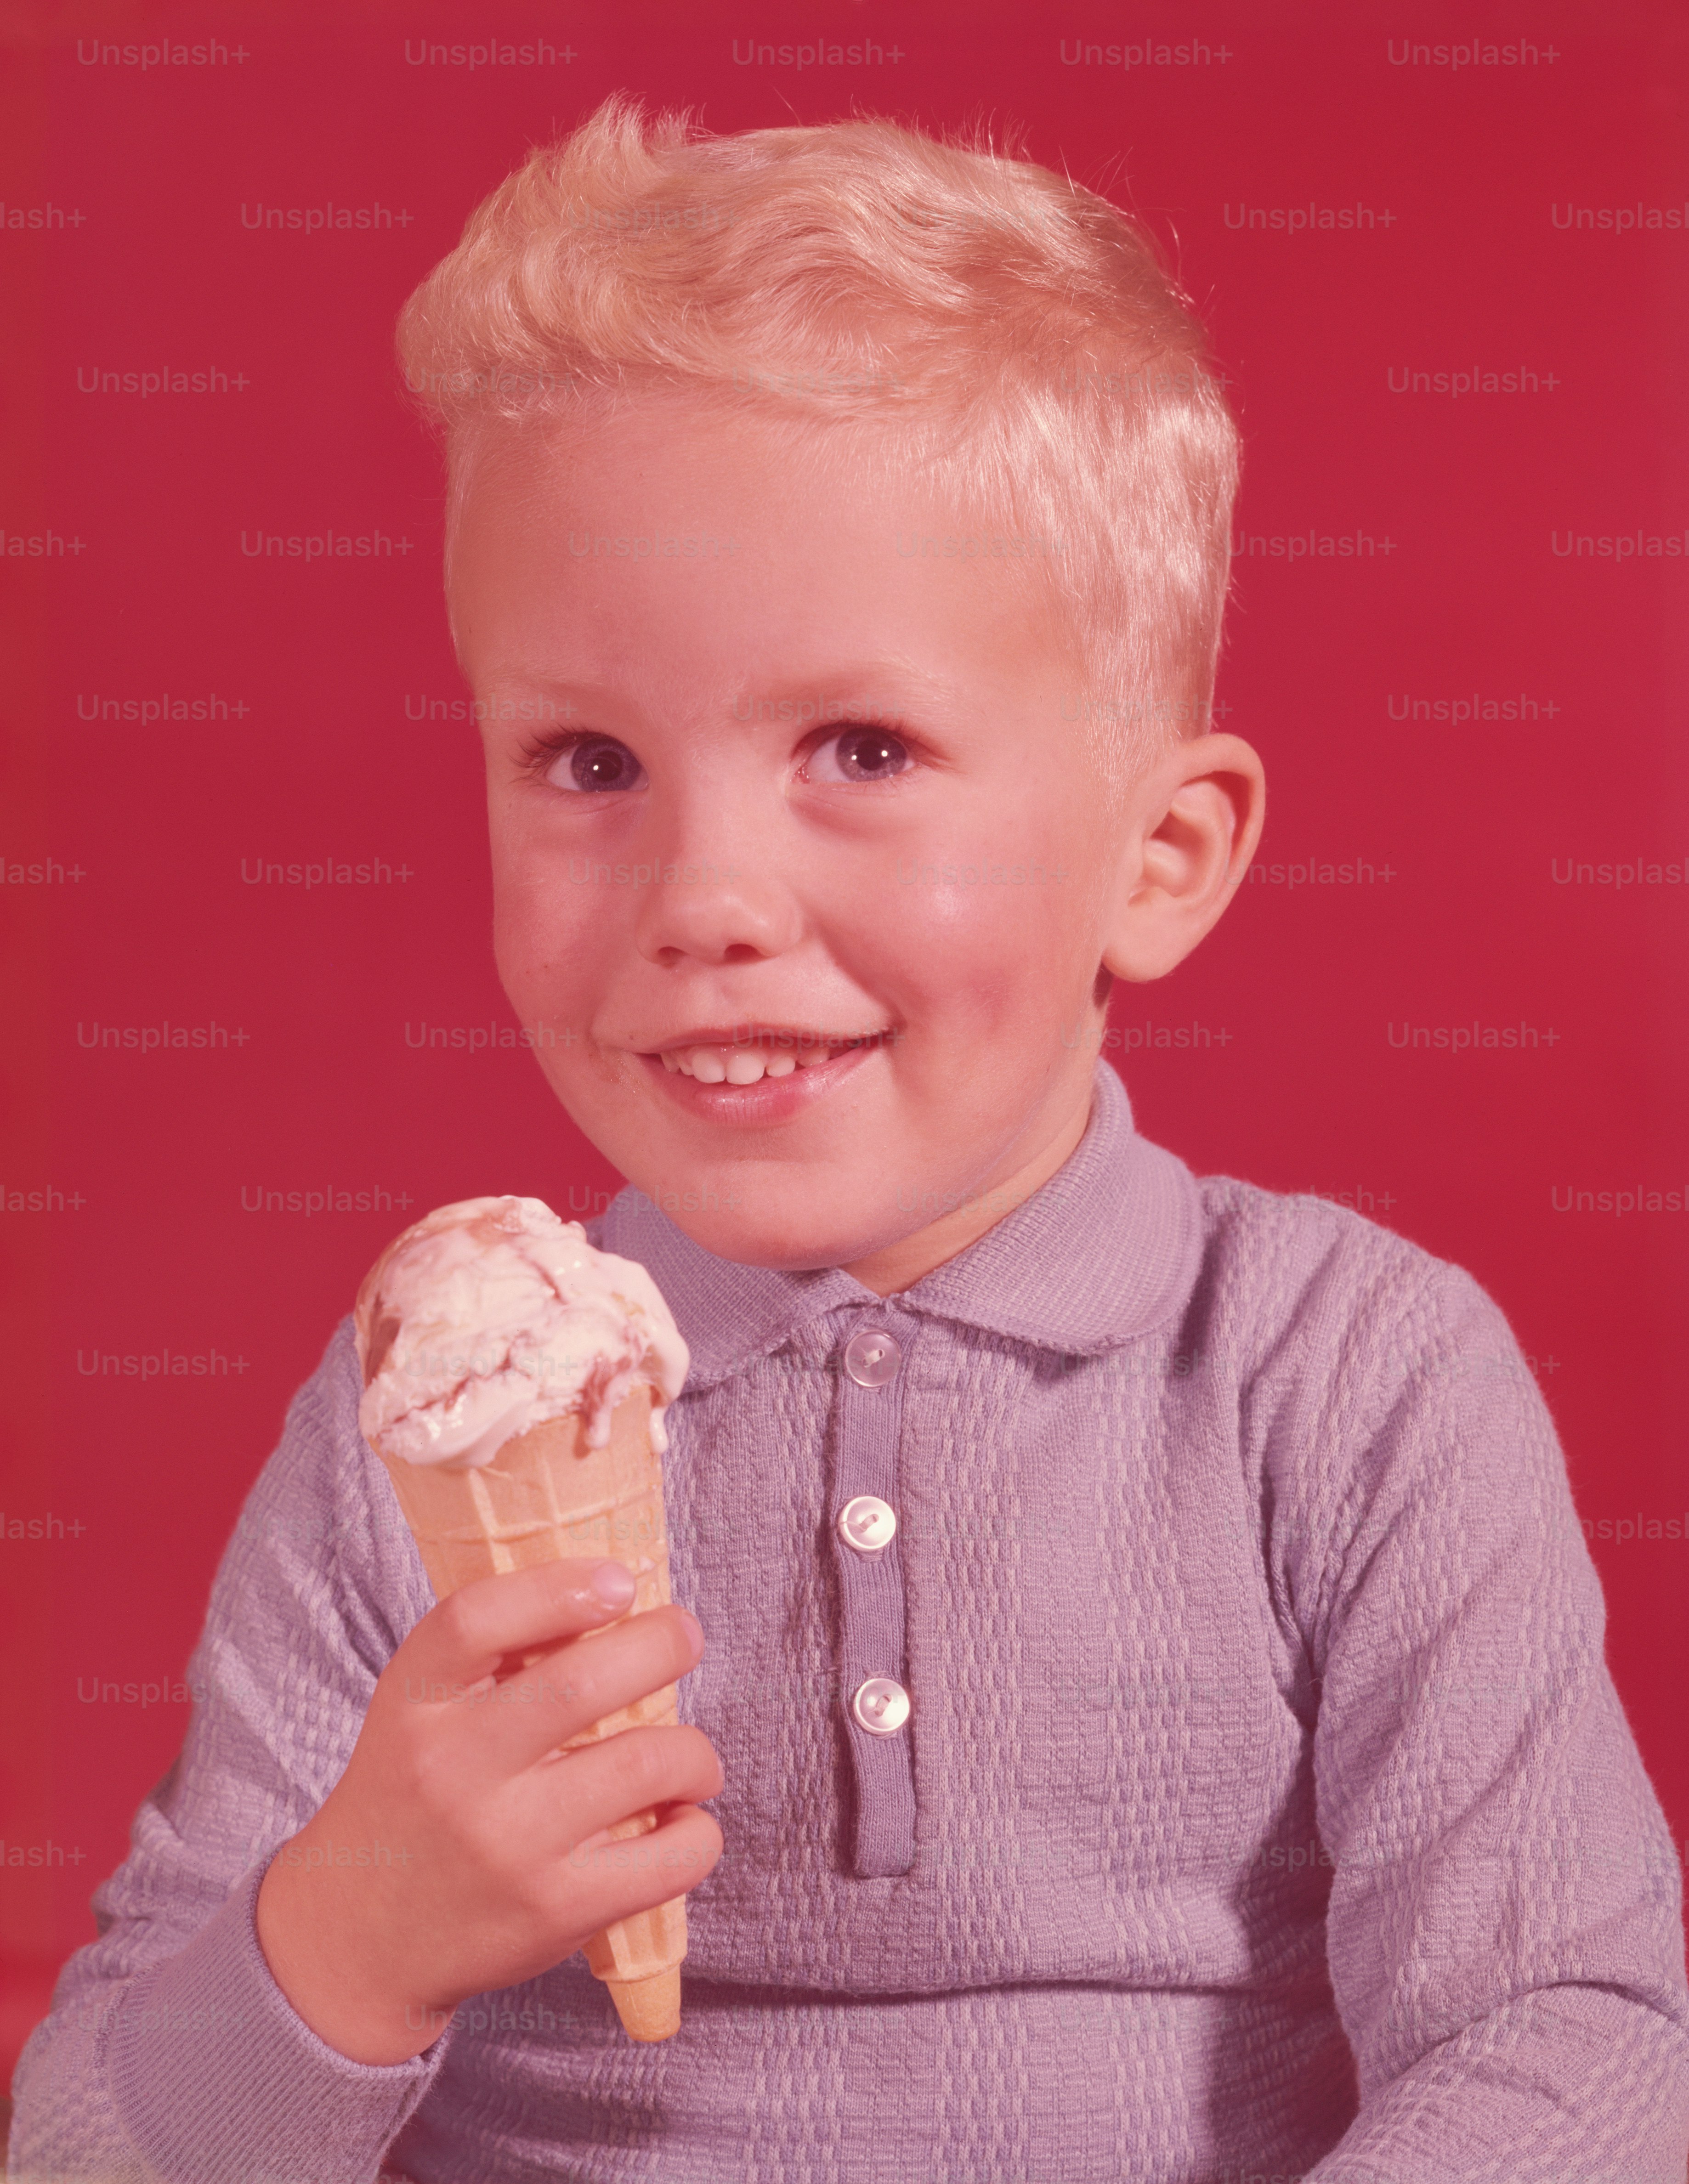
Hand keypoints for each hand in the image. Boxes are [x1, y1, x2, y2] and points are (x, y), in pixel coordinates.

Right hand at [255, 1559, 722, 2063]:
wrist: (359, 1938)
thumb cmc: (415, 1797)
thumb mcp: (418, 1713)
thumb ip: (490, 1654)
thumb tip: (614, 1590)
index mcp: (414, 1705)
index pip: (474, 1619)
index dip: (558, 1588)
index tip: (618, 1581)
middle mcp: (454, 1771)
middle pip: (580, 1683)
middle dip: (663, 1644)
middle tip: (684, 1638)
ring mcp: (507, 1845)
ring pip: (645, 1764)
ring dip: (695, 1753)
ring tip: (693, 1760)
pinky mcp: (553, 1911)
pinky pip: (668, 1857)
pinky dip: (698, 1832)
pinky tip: (683, 1823)